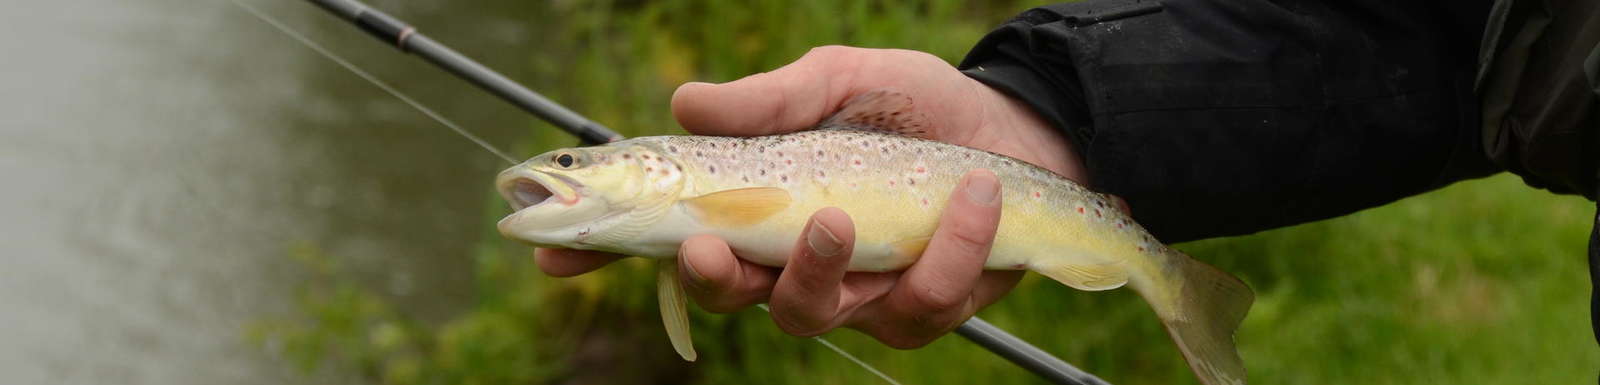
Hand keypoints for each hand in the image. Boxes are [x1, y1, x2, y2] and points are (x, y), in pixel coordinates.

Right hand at [535, 46, 1087, 347]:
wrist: (1018, 128)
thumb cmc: (915, 105)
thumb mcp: (840, 80)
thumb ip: (771, 101)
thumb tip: (687, 102)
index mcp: (760, 203)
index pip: (670, 234)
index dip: (606, 249)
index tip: (552, 250)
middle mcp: (796, 258)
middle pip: (731, 295)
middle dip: (716, 280)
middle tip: (718, 247)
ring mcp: (860, 291)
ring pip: (814, 315)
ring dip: (824, 269)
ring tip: (848, 213)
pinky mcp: (927, 306)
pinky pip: (920, 306)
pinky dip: (950, 250)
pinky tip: (974, 196)